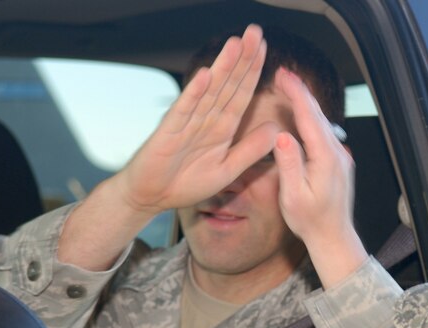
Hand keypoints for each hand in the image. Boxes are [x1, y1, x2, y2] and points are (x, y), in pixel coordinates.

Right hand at [114, 24, 276, 215]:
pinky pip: (185, 110)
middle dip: (242, 59)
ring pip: (209, 91)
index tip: (265, 49)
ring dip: (222, 68)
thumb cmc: (185, 183)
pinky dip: (195, 93)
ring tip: (236, 44)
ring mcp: (187, 122)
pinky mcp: (170, 132)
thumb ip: (249, 151)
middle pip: (228, 84)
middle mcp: (206, 119)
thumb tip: (275, 129)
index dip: (253, 71)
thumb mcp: (227, 170)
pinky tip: (206, 76)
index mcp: (222, 128)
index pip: (241, 94)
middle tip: (255, 31)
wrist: (151, 196)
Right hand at [273, 67, 367, 287]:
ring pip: (322, 124)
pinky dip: (311, 120)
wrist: (333, 237)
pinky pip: (324, 134)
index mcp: (326, 159)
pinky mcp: (338, 162)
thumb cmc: (310, 222)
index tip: (284, 76)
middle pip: (318, 116)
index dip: (296, 94)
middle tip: (283, 75)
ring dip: (306, 105)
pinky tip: (301, 115)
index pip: (309, 118)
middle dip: (301, 93)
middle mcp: (337, 154)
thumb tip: (282, 136)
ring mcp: (341, 157)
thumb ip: (289, 165)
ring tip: (289, 89)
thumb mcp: (292, 196)